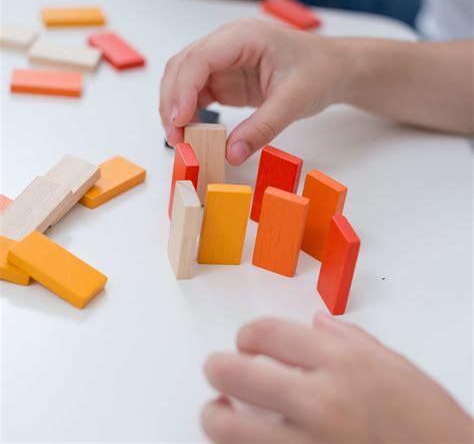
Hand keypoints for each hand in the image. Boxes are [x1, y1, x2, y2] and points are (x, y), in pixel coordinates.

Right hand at [159, 19, 348, 164]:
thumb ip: (261, 129)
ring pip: (183, 82)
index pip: (199, 58)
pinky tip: (192, 133)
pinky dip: (189, 115)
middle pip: (182, 68)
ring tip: (180, 140)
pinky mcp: (224, 81)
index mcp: (243, 37)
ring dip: (176, 110)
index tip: (178, 121)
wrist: (331, 70)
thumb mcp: (293, 102)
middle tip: (175, 138)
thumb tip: (231, 155)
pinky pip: (197, 96)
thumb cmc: (318, 73)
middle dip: (172, 103)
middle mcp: (226, 45)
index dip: (182, 90)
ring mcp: (223, 63)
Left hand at [201, 313, 472, 442]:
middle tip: (217, 367)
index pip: (267, 332)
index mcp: (342, 364)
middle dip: (218, 366)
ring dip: (216, 415)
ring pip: (228, 428)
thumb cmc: (429, 423)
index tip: (246, 340)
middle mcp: (320, 403)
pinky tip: (248, 439)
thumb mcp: (394, 366)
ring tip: (219, 409)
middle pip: (236, 372)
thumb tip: (314, 322)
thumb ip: (349, 339)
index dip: (248, 333)